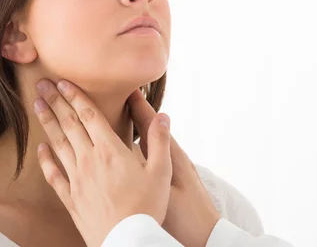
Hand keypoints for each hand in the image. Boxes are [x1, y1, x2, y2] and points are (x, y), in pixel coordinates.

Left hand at [33, 79, 172, 246]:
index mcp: (110, 150)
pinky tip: (40, 148)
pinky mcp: (71, 197)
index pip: (89, 115)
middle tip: (42, 84)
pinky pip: (53, 174)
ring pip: (58, 143)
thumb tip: (163, 116)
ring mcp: (77, 178)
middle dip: (55, 101)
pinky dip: (45, 159)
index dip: (75, 96)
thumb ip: (160, 141)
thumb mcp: (162, 172)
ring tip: (37, 105)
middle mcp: (89, 159)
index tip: (63, 82)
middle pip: (69, 124)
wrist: (127, 241)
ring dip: (47, 122)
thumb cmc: (147, 207)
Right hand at [127, 89, 221, 246]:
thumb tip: (145, 129)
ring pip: (145, 141)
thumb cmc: (186, 218)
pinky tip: (121, 150)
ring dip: (130, 127)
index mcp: (170, 155)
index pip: (150, 122)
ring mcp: (168, 169)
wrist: (205, 239)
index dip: (136, 103)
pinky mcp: (166, 180)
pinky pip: (145, 156)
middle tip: (112, 94)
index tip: (122, 85)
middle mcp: (170, 157)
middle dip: (130, 110)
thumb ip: (155, 159)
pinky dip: (132, 146)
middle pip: (147, 127)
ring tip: (111, 116)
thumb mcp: (166, 189)